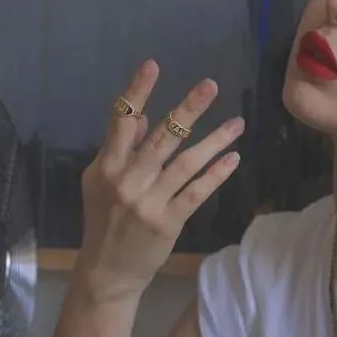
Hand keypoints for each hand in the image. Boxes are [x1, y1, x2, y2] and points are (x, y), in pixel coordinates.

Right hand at [76, 60, 244, 301]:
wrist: (107, 271)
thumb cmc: (104, 220)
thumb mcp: (99, 181)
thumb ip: (120, 149)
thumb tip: (140, 115)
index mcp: (106, 166)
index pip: (121, 121)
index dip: (137, 92)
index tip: (152, 65)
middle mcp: (126, 180)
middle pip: (162, 137)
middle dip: (187, 109)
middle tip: (211, 85)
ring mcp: (148, 202)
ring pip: (186, 163)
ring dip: (215, 141)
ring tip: (238, 122)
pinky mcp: (168, 222)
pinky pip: (197, 192)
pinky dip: (216, 174)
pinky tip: (233, 158)